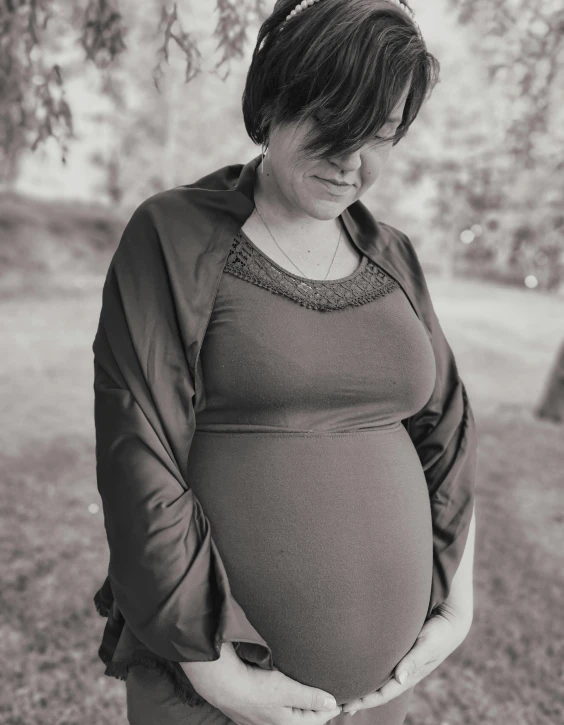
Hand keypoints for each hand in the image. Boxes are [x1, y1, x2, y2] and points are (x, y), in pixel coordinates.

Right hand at [180, 641, 341, 724]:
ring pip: (290, 712)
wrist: (222, 683)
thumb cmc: (254, 687)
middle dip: (316, 707)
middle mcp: (276, 724)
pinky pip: (277, 706)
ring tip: (310, 690)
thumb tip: (331, 703)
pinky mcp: (254, 708)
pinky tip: (285, 688)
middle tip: (329, 694)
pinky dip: (286, 699)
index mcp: (287, 724)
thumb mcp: (286, 690)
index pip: (317, 719)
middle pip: (303, 717)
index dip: (330, 707)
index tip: (342, 699)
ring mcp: (263, 718)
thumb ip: (310, 697)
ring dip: (300, 702)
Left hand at [341, 602, 472, 713]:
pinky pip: (382, 667)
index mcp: (409, 675)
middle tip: (339, 704)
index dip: (366, 701)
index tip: (348, 706)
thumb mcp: (427, 646)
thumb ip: (414, 660)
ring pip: (379, 680)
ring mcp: (401, 664)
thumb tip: (400, 679)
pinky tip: (360, 670)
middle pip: (379, 691)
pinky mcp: (400, 653)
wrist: (449, 622)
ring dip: (364, 687)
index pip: (384, 693)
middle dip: (360, 699)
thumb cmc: (439, 634)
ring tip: (345, 691)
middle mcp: (403, 672)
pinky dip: (370, 672)